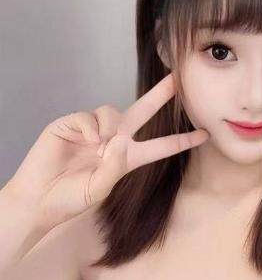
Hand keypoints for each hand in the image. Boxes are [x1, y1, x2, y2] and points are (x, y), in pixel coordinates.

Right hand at [8, 73, 208, 228]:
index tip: (204, 134)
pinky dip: (91, 127)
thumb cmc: (71, 198)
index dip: (181, 140)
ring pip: (112, 112)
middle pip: (142, 112)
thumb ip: (115, 167)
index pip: (159, 146)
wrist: (39, 199)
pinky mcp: (70, 124)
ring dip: (112, 127)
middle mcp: (113, 139)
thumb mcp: (101, 189)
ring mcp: (92, 130)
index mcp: (126, 158)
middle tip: (178, 80)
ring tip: (100, 148)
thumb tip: (120, 140)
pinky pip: (88, 117)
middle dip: (159, 95)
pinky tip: (89, 141)